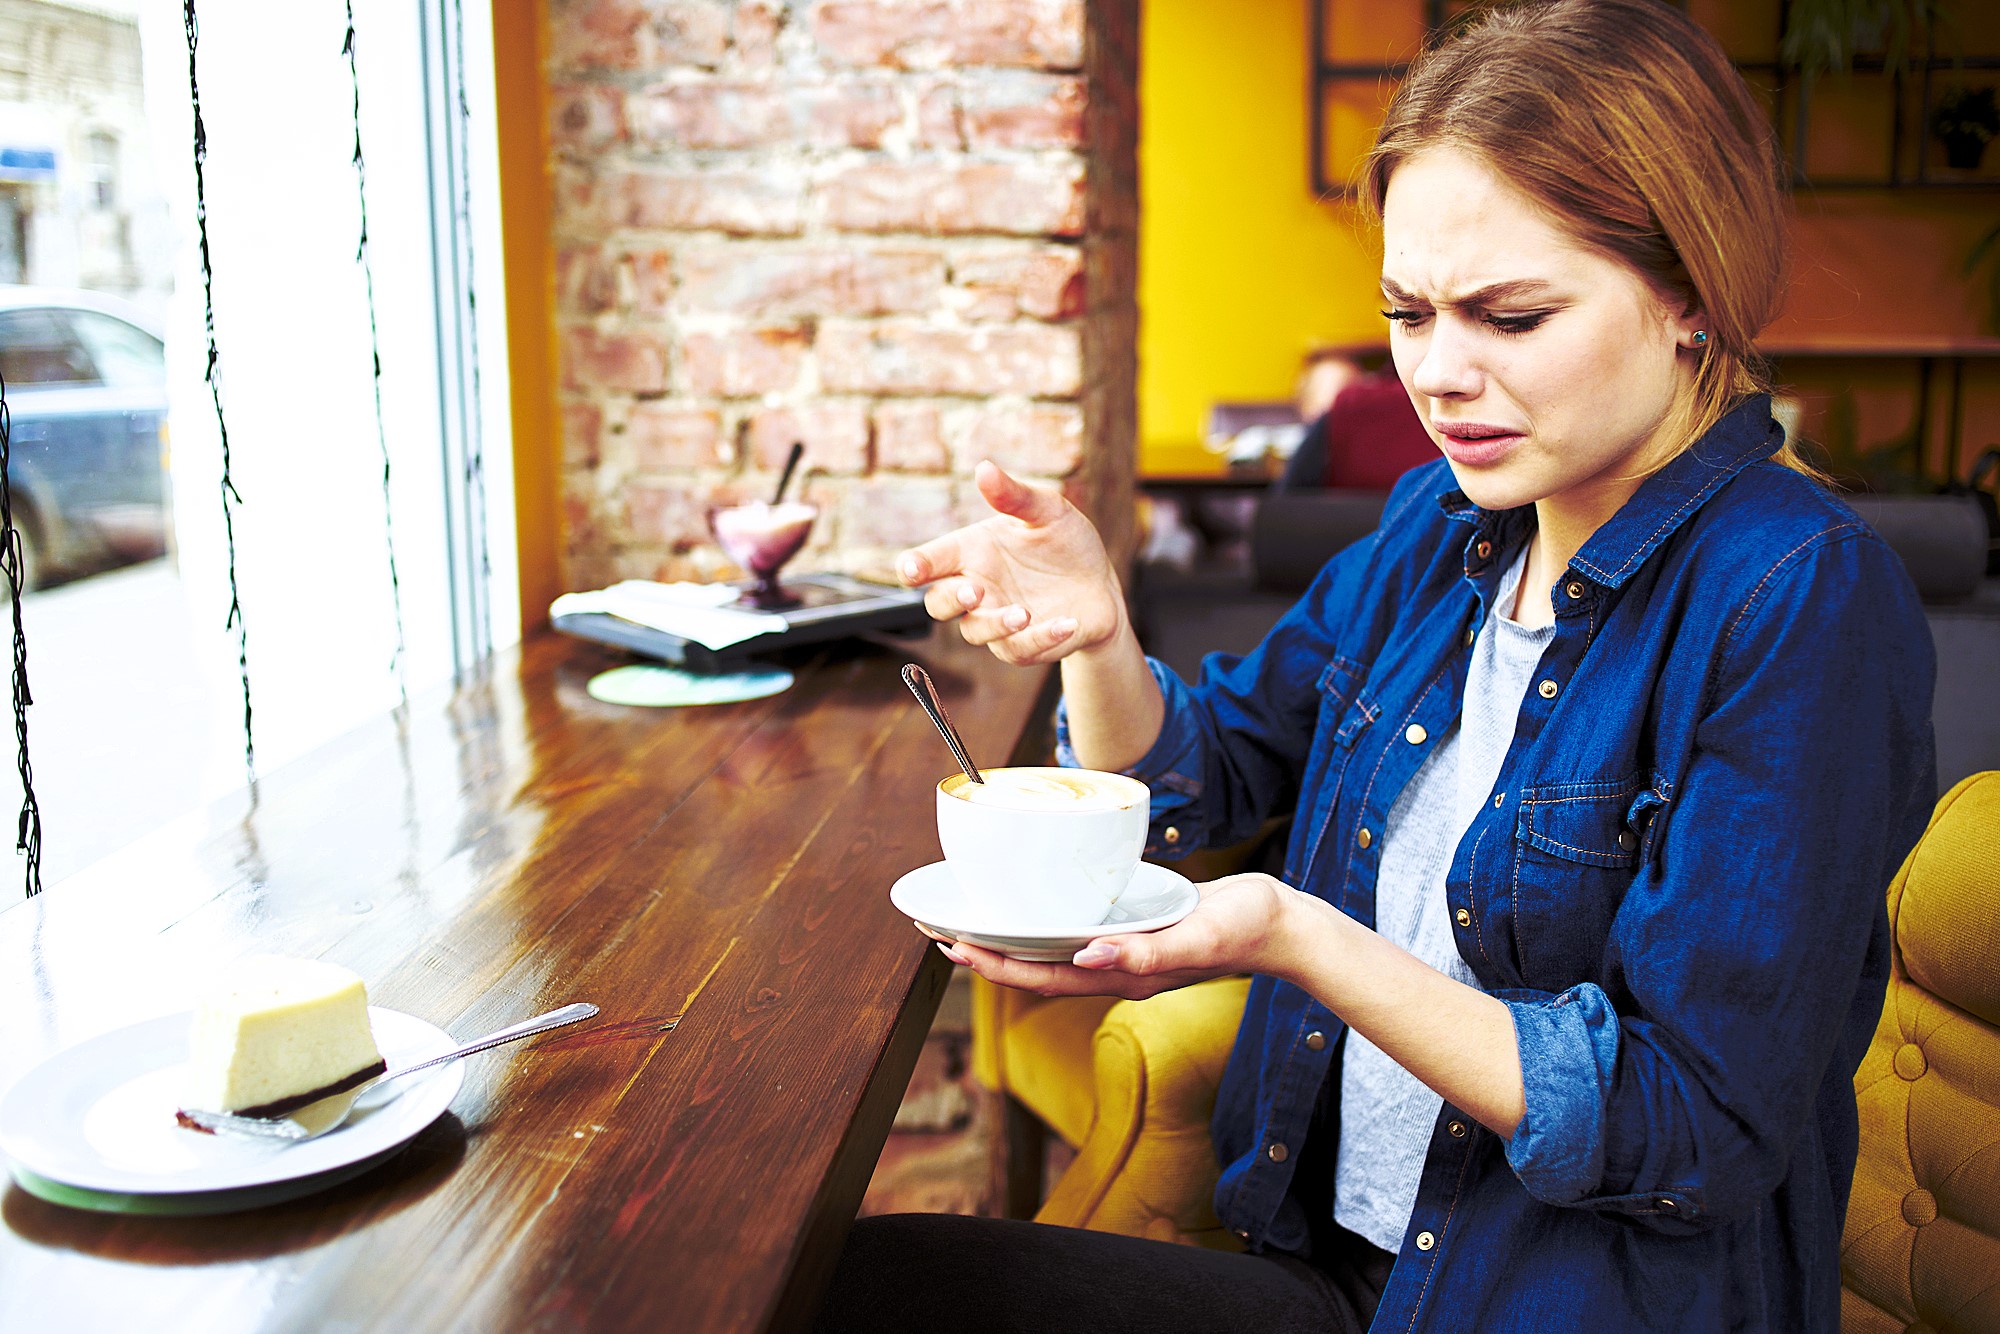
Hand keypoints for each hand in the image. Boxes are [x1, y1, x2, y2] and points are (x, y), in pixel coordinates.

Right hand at [896, 460, 1124, 665]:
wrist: (1101, 584)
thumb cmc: (1065, 543)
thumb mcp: (1048, 511)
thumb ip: (1015, 496)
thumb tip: (984, 469)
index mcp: (971, 552)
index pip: (929, 562)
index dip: (914, 566)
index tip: (913, 569)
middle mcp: (977, 589)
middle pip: (938, 603)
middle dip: (951, 599)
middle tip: (975, 590)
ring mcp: (996, 620)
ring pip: (975, 631)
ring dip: (996, 624)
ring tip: (1023, 613)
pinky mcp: (1023, 646)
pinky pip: (1020, 650)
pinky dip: (1041, 639)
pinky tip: (1065, 623)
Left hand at [929, 873, 1299, 1000]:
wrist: (1281, 924)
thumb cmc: (1244, 929)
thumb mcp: (1197, 935)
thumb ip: (1147, 952)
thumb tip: (1091, 955)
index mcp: (1125, 976)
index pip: (1043, 978)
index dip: (996, 965)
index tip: (956, 947)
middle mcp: (1118, 969)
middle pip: (1038, 970)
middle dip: (989, 955)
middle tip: (942, 933)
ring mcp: (1126, 953)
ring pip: (1054, 954)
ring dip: (1012, 942)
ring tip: (974, 922)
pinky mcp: (1137, 933)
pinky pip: (1079, 934)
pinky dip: (1046, 925)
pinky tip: (1034, 907)